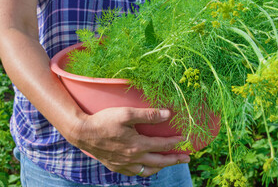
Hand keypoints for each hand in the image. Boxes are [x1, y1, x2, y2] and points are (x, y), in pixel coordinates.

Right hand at [71, 107, 189, 176]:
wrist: (82, 133)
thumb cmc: (104, 120)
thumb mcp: (126, 113)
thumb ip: (148, 115)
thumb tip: (168, 114)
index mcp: (137, 145)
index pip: (162, 145)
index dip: (175, 142)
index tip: (185, 139)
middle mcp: (133, 158)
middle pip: (160, 161)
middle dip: (175, 159)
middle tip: (187, 159)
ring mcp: (124, 164)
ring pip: (148, 170)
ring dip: (161, 166)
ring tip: (169, 163)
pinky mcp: (116, 166)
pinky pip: (136, 173)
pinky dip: (146, 171)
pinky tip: (148, 166)